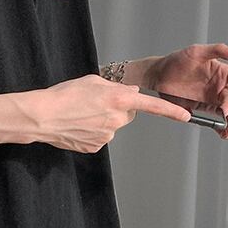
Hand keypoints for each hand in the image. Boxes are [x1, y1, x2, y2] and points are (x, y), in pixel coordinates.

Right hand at [36, 74, 190, 152]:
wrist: (42, 117)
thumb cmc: (63, 96)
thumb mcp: (91, 81)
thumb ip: (115, 87)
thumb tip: (130, 93)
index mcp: (118, 99)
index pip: (153, 105)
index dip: (171, 111)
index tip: (186, 116)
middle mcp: (117, 119)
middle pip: (126, 114)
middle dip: (115, 109)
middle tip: (92, 103)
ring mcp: (107, 135)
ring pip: (111, 126)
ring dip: (100, 120)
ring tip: (79, 114)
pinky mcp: (96, 147)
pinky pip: (99, 137)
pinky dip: (90, 132)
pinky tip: (76, 126)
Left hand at [146, 42, 227, 138]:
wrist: (157, 75)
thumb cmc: (176, 60)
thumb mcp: (196, 51)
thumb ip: (217, 50)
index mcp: (221, 73)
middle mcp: (218, 88)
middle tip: (224, 112)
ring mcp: (210, 100)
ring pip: (226, 114)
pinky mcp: (200, 109)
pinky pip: (213, 120)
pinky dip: (219, 128)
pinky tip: (222, 133)